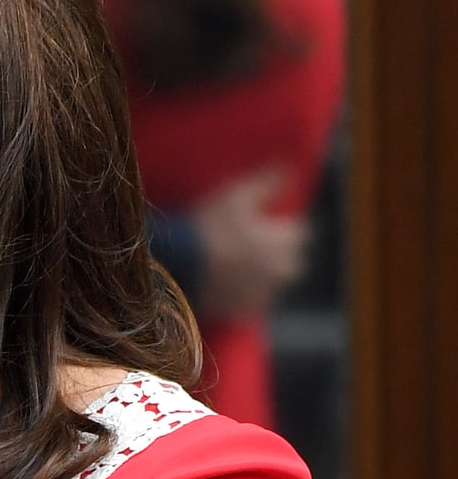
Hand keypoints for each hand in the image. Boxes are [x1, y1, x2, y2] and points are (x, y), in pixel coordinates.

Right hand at [192, 170, 309, 319]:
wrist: (177, 265)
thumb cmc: (208, 226)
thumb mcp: (236, 194)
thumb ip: (268, 182)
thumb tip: (291, 168)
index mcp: (283, 243)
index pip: (300, 234)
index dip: (285, 226)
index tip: (270, 223)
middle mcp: (280, 271)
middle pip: (291, 261)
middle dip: (279, 253)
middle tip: (254, 245)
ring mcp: (261, 293)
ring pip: (271, 284)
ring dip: (263, 275)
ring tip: (240, 266)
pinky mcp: (241, 310)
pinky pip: (250, 302)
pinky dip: (244, 294)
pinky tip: (229, 285)